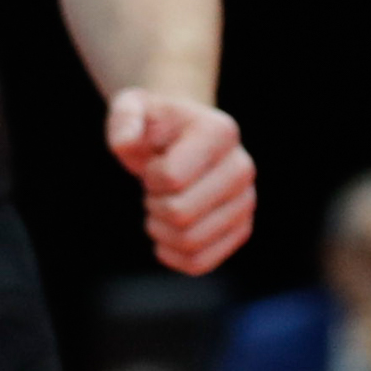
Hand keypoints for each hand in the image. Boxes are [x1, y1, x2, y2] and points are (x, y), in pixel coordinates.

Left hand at [106, 89, 254, 274]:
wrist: (180, 139)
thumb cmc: (153, 125)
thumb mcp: (131, 107)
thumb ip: (124, 119)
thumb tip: (127, 145)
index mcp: (220, 131)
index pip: (172, 178)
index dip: (150, 176)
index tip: (154, 162)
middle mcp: (242, 167)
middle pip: (181, 214)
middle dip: (154, 205)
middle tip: (156, 189)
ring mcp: (246, 202)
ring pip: (190, 243)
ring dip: (161, 230)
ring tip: (164, 206)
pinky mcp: (240, 231)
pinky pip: (199, 263)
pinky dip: (173, 255)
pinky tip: (167, 233)